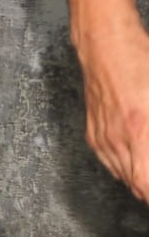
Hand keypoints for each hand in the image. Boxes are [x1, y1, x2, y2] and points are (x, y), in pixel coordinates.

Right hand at [77, 27, 148, 204]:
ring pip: (125, 178)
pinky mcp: (94, 134)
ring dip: (142, 182)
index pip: (147, 185)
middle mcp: (118, 141)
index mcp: (140, 132)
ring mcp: (103, 139)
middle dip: (148, 190)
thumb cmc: (140, 64)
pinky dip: (127, 170)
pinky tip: (138, 165)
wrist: (106, 46)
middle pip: (138, 186)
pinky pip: (111, 164)